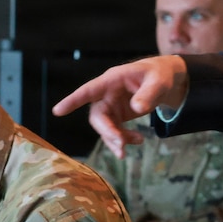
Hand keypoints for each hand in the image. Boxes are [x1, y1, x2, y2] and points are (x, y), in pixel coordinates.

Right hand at [51, 56, 189, 157]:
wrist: (165, 81)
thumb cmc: (159, 75)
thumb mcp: (159, 82)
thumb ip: (149, 94)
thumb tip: (137, 109)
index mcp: (112, 80)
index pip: (89, 90)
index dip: (73, 100)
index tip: (58, 111)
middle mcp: (107, 93)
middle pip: (97, 116)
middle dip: (107, 132)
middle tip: (122, 146)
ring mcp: (111, 106)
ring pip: (104, 127)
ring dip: (116, 139)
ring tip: (138, 142)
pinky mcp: (117, 115)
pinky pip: (114, 131)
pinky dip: (124, 139)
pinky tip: (139, 140)